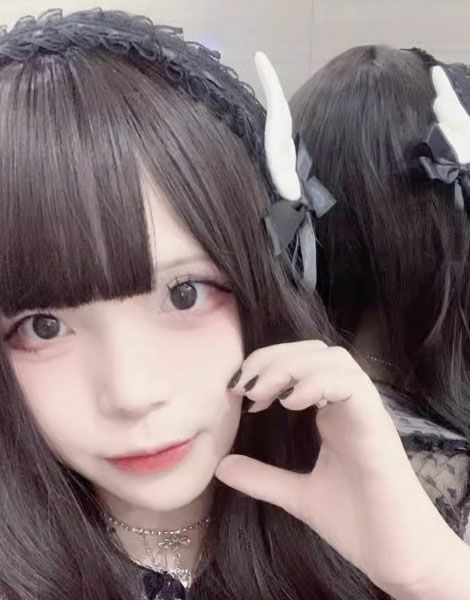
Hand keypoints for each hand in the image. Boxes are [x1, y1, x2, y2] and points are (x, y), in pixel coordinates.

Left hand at [216, 341, 462, 597]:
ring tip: (265, 394)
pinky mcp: (378, 426)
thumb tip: (221, 465)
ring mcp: (366, 412)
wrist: (395, 557)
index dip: (267, 363)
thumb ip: (262, 477)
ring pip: (335, 359)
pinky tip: (292, 402)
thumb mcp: (297, 496)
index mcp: (333, 413)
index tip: (239, 390)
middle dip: (275, 357)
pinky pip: (353, 385)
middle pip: (316, 350)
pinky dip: (320, 382)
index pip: (303, 361)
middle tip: (247, 386)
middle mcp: (350, 405)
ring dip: (293, 366)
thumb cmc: (357, 522)